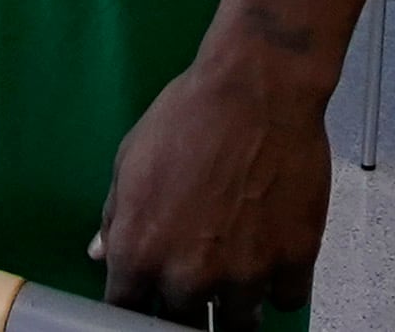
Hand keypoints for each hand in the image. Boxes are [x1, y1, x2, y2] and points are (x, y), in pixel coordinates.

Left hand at [93, 42, 328, 326]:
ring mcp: (245, 274)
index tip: (150, 298)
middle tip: (200, 277)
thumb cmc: (189, 114)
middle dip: (188, 305)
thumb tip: (100, 255)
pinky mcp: (294, 260)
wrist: (259, 86)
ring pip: (238, 325)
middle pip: (182, 326)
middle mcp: (189, 276)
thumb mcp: (131, 159)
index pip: (125, 314)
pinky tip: (275, 256)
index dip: (138, 307)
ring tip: (239, 274)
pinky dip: (281, 285)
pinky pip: (287, 301)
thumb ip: (116, 217)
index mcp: (138, 253)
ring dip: (236, 305)